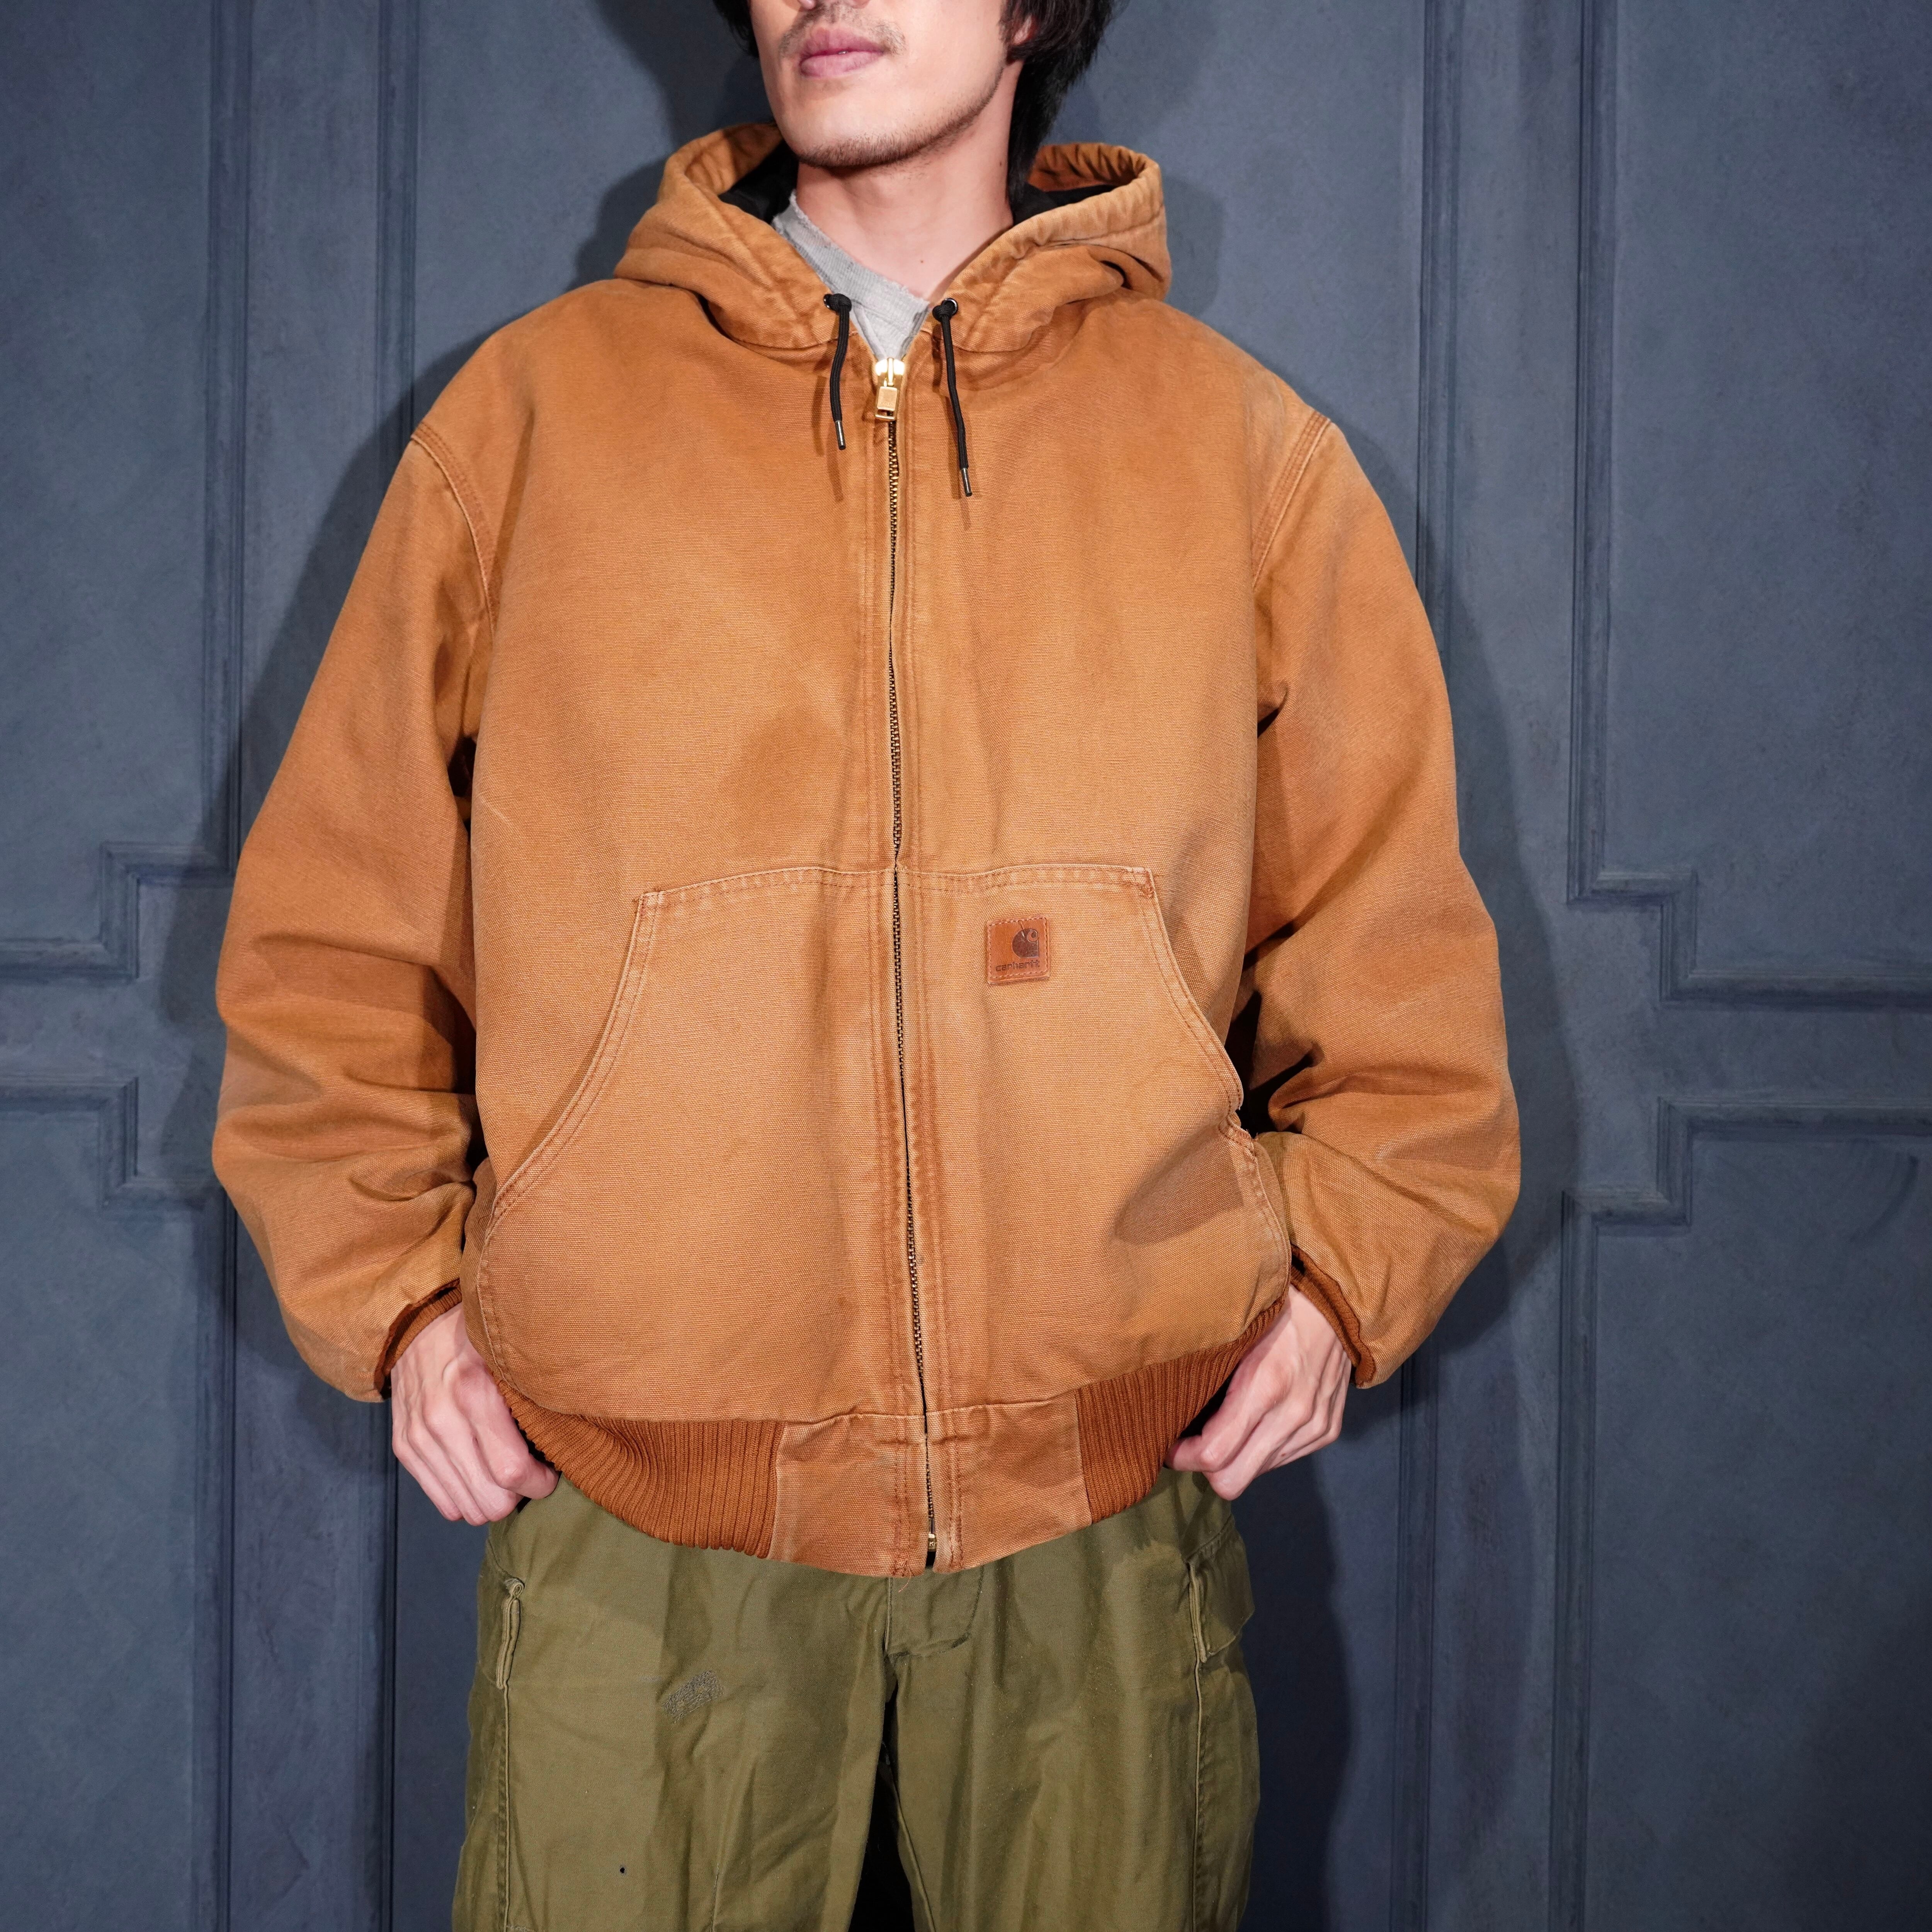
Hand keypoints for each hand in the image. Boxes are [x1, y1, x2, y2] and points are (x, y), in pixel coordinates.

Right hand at [390, 1303, 557, 1523]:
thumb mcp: (513, 1353)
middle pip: (489, 1501)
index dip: (539, 1483)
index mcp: (474, 1392)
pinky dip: (467, 1495)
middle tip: (531, 1473)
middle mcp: (441, 1420)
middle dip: (518, 1495)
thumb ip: (536, 1391)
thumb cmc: (478, 1339)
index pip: (511, 1471)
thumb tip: (571, 1434)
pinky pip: (443, 1503)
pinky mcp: (404, 1447)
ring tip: (505, 1470)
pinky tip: (480, 1470)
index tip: (551, 1471)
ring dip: (492, 1498)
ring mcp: (419, 1437)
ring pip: (466, 1509)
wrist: (415, 1323)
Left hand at [1165, 1287, 1349, 1497]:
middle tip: (1190, 1444)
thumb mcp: (1234, 1334)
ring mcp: (1314, 1427)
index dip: (1181, 1457)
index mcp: (1265, 1386)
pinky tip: (1256, 1420)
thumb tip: (1168, 1406)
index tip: (1168, 1444)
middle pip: (1232, 1481)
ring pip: (1255, 1473)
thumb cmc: (1275, 1311)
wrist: (1337, 1305)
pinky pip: (1281, 1460)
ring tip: (1224, 1426)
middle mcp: (1293, 1415)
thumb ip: (1206, 1374)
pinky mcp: (1327, 1432)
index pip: (1213, 1454)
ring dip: (1235, 1458)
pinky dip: (1261, 1448)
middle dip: (1204, 1468)